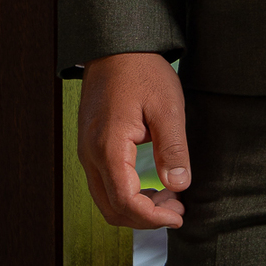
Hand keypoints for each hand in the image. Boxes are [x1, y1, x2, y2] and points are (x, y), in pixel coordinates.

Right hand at [76, 52, 189, 230]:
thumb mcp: (167, 106)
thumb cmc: (142, 72)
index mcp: (109, 147)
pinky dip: (126, 194)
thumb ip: (173, 148)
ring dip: (136, 208)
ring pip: (105, 199)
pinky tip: (150, 185)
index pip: (126, 202)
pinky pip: (103, 183)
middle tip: (177, 210)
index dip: (153, 218)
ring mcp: (86, 151)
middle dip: (145, 218)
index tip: (179, 216)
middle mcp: (90, 155)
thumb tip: (179, 185)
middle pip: (112, 209)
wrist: (116, 47)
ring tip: (168, 198)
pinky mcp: (90, 146)